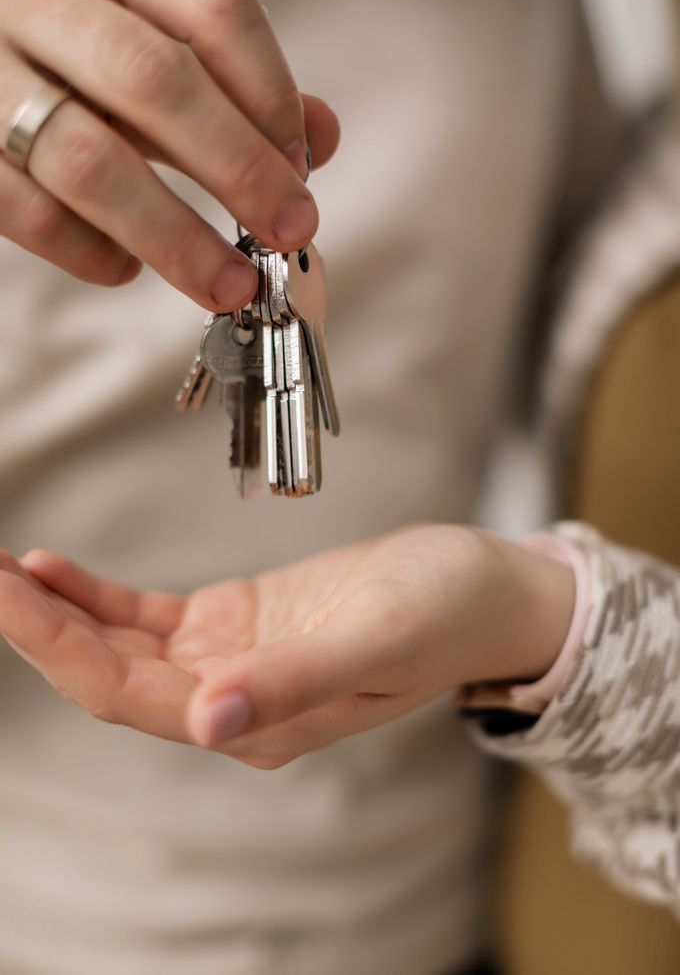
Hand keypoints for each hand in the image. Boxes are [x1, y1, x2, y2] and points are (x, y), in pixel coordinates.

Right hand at [0, 0, 339, 307]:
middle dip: (238, 167)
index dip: (270, 90)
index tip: (302, 163)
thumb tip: (318, 137)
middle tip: (289, 229)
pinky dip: (91, 252)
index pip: (209, 3)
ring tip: (229, 284)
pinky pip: (32, 214)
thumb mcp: (137, 40)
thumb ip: (225, 81)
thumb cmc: (56, 53)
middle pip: (153, 78)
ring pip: (87, 159)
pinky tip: (125, 266)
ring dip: (175, 236)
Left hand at [0, 526, 573, 767]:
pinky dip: (96, 595)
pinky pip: (147, 617)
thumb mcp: (376, 638)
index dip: (55, 648)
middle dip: (34, 626)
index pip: (126, 695)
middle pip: (104, 673)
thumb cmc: (442, 613)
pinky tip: (53, 568)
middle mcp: (230, 701)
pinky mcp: (236, 622)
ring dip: (53, 611)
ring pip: (116, 645)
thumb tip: (208, 726)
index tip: (2, 594)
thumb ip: (295, 683)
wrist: (481, 591)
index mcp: (257, 722)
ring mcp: (229, 662)